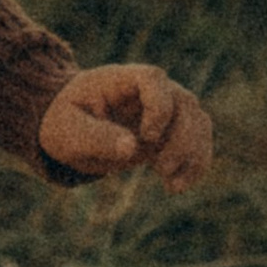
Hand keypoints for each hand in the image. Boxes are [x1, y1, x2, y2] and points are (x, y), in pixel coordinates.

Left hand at [39, 64, 213, 190]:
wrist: (72, 131)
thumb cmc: (66, 124)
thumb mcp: (68, 132)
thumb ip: (97, 137)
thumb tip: (131, 147)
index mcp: (121, 79)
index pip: (154, 80)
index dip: (158, 107)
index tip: (147, 138)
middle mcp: (151, 90)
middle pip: (184, 102)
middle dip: (181, 139)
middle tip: (161, 170)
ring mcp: (166, 108)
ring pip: (198, 122)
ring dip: (193, 155)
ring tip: (172, 186)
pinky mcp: (173, 131)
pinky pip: (199, 141)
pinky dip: (195, 164)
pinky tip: (178, 186)